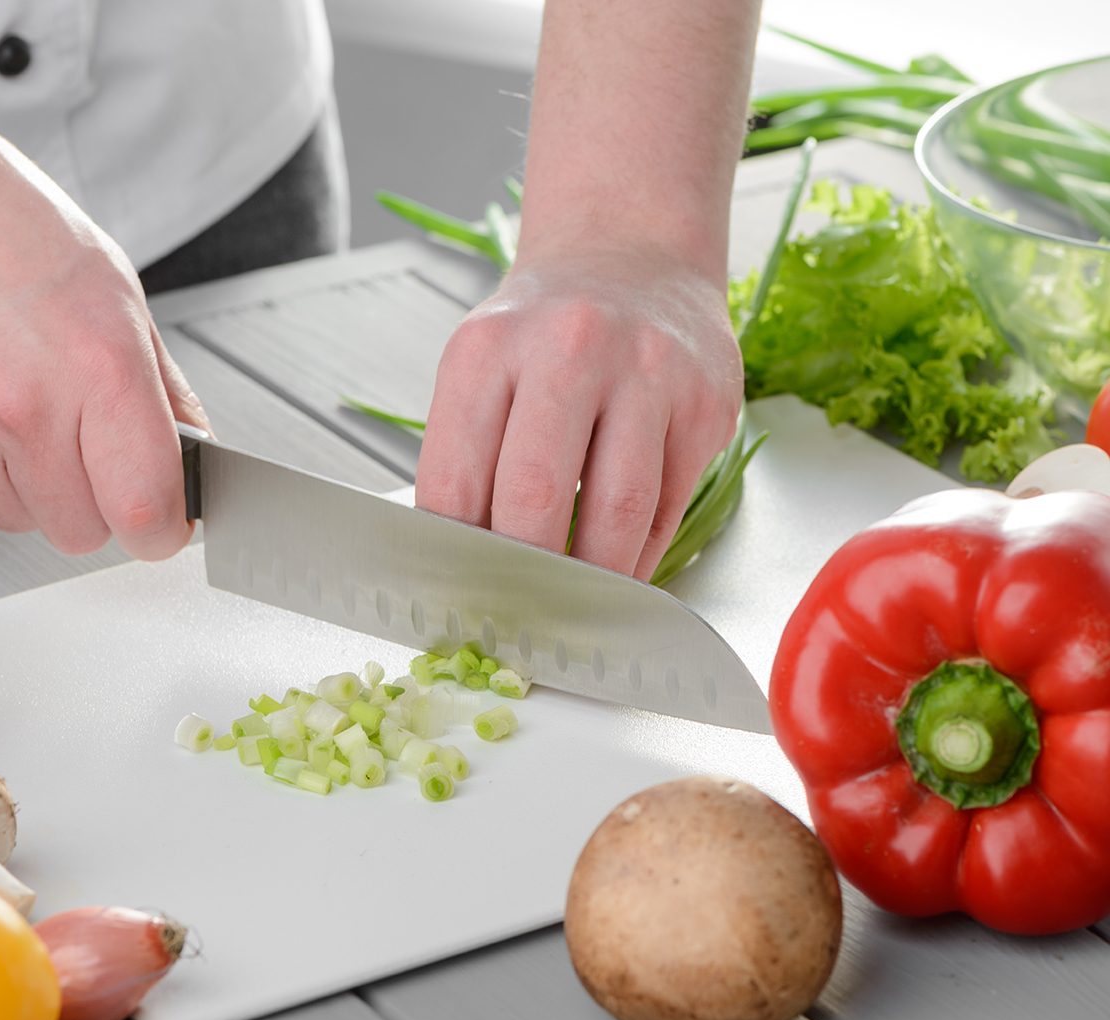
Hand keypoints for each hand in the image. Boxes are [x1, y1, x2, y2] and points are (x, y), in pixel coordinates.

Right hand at [0, 65, 208, 559]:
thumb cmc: (17, 231)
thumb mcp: (123, 303)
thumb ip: (167, 396)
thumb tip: (198, 459)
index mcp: (102, 371)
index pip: (146, 514)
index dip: (163, 528)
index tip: (166, 517)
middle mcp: (27, 406)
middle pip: (84, 531)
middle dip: (99, 502)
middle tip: (92, 444)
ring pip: (25, 519)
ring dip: (39, 486)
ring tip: (34, 410)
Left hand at [415, 247, 741, 579]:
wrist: (632, 256)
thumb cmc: (544, 332)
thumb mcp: (483, 369)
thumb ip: (469, 459)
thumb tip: (467, 572)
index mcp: (488, 349)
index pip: (456, 484)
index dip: (456, 561)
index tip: (461, 602)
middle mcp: (569, 348)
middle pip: (536, 500)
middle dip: (524, 580)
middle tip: (519, 621)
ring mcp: (649, 371)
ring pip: (618, 512)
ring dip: (592, 581)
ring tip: (574, 608)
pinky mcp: (706, 401)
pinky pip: (668, 507)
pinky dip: (639, 555)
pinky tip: (618, 569)